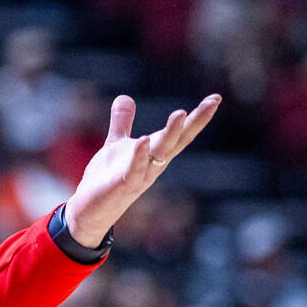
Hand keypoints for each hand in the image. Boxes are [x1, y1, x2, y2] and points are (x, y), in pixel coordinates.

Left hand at [64, 94, 220, 246]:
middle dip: (194, 122)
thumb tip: (125, 97)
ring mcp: (140, 176)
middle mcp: (154, 165)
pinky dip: (140, 156)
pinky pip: (134, 170)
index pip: (180, 134)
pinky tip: (144, 140)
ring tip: (181, 113)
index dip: (198, 117)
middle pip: (177, 141)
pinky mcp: (123, 186)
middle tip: (212, 102)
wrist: (91, 209)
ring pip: (161, 153)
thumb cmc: (107, 178)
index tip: (216, 98)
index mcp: (155, 154)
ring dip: (170, 134)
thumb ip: (122, 123)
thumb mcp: (116, 144)